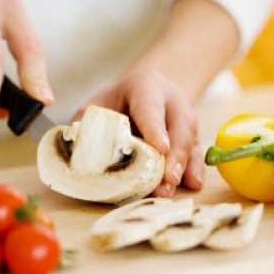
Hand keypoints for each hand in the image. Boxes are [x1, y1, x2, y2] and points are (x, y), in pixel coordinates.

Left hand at [73, 69, 203, 196]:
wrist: (142, 93)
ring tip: (172, 188)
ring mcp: (183, 116)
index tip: (160, 148)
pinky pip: (197, 149)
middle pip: (179, 124)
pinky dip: (195, 168)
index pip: (150, 106)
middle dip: (175, 154)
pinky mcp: (190, 133)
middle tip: (168, 179)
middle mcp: (170, 99)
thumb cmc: (116, 102)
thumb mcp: (98, 105)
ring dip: (184, 165)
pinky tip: (193, 183)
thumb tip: (76, 155)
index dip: (155, 127)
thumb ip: (87, 125)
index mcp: (145, 86)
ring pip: (190, 138)